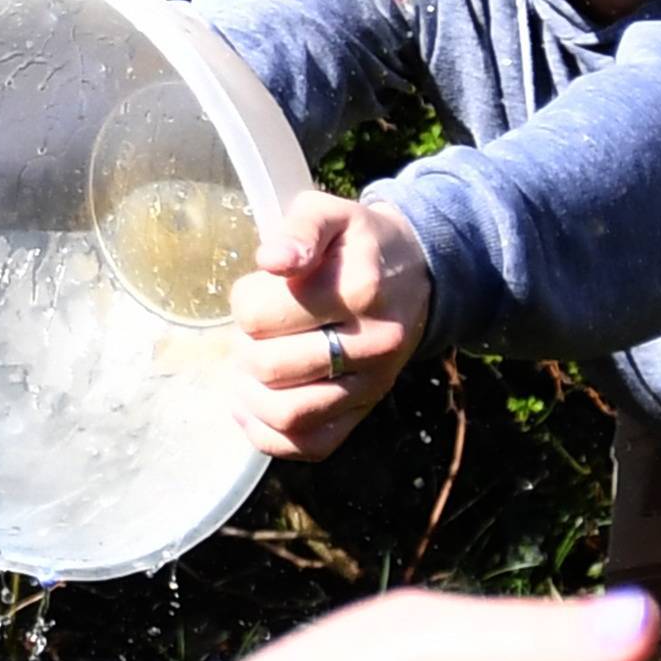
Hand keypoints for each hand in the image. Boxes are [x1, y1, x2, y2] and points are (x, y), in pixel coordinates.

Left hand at [224, 192, 429, 460]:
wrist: (417, 273)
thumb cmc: (358, 243)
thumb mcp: (329, 215)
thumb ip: (298, 230)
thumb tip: (270, 260)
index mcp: (358, 291)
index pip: (260, 315)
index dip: (244, 301)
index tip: (257, 290)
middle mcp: (372, 344)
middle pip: (269, 367)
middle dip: (243, 347)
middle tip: (251, 330)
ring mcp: (372, 384)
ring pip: (289, 415)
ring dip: (250, 394)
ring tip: (247, 367)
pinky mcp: (366, 411)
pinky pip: (311, 446)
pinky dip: (269, 435)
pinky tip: (252, 405)